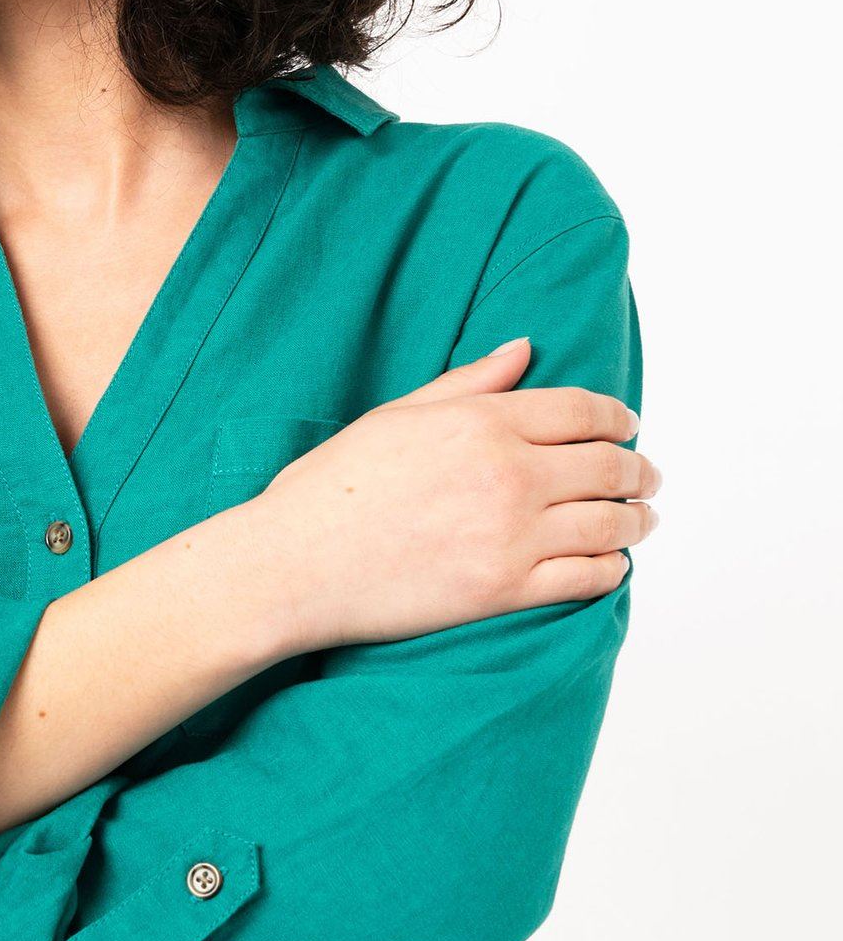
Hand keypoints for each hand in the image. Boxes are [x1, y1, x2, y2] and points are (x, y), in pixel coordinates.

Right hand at [246, 336, 659, 656]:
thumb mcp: (396, 416)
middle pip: (608, 466)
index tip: (628, 427)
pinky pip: (588, 578)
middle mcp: (508, 474)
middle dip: (637, 470)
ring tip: (641, 521)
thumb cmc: (330, 487)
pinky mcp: (506, 590)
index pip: (583, 411)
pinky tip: (611, 564)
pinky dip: (611, 570)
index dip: (618, 418)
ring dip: (636, 521)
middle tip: (646, 477)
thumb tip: (522, 350)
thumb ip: (469, 383)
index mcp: (481, 422)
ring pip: (610, 524)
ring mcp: (511, 535)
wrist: (293, 564)